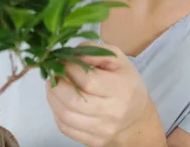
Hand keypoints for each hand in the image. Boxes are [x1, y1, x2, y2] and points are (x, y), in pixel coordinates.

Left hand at [46, 43, 162, 146]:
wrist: (136, 118)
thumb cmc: (126, 83)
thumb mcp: (118, 59)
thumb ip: (95, 51)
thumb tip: (71, 55)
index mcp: (122, 89)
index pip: (88, 80)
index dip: (70, 69)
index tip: (63, 61)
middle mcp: (114, 112)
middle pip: (73, 100)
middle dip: (57, 84)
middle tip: (53, 74)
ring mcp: (103, 130)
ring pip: (66, 116)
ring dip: (53, 98)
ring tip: (53, 85)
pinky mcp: (93, 141)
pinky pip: (65, 128)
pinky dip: (57, 113)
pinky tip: (59, 101)